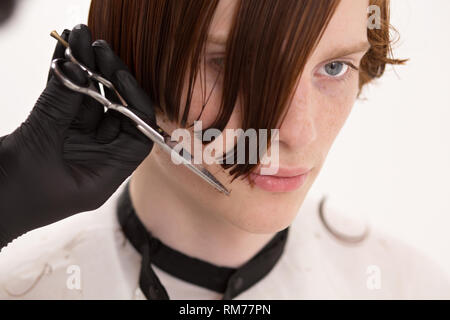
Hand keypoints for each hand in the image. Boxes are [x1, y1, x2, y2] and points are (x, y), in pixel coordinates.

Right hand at [0, 24, 155, 246]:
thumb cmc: (8, 197)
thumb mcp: (38, 148)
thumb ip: (59, 107)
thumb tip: (76, 67)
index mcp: (103, 176)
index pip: (138, 137)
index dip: (136, 105)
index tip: (121, 76)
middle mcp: (95, 159)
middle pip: (115, 114)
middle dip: (108, 78)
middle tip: (98, 46)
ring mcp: (74, 145)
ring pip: (89, 102)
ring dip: (85, 70)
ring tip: (79, 37)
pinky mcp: (52, 133)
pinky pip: (64, 100)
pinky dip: (63, 77)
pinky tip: (63, 50)